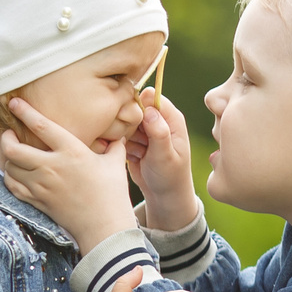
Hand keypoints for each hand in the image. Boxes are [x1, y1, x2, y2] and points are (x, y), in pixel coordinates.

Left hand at [0, 97, 138, 251]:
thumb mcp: (115, 164)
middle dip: (6, 139)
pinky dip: (10, 177)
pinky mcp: (38, 201)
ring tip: (14, 155)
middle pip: (14, 149)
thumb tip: (118, 135)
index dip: (24, 112)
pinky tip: (15, 173)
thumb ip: (114, 146)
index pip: (41, 126)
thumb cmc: (112, 194)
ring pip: (10, 168)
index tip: (14, 102)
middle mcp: (52, 167)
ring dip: (9, 159)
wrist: (104, 226)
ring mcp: (42, 186)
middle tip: (9, 134)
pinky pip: (13, 186)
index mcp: (71, 151)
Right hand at [127, 90, 200, 231]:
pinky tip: (135, 158)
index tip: (136, 123)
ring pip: (124, 122)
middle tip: (141, 144)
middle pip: (134, 107)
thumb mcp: (166, 156)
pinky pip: (119, 135)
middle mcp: (158, 120)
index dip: (140, 106)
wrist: (163, 195)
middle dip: (131, 124)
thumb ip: (159, 133)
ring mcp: (145, 129)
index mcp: (171, 118)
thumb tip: (149, 110)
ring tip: (141, 153)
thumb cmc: (170, 176)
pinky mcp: (134, 139)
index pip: (151, 97)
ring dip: (128, 138)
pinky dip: (124, 146)